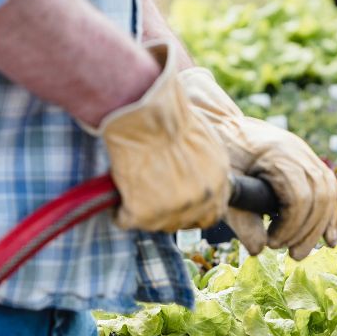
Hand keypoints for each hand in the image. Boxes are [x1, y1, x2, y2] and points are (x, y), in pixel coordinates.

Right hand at [96, 42, 229, 231]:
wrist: (143, 111)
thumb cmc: (167, 114)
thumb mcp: (202, 141)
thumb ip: (204, 167)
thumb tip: (195, 175)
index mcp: (219, 182)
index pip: (213, 213)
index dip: (196, 210)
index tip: (181, 204)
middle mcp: (201, 200)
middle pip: (187, 222)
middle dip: (171, 213)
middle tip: (153, 198)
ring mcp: (174, 210)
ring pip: (158, 224)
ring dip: (146, 211)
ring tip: (133, 191)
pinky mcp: (143, 213)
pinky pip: (126, 220)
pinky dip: (120, 211)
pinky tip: (117, 196)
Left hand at [180, 68, 336, 258]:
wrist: (223, 123)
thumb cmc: (221, 153)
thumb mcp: (226, 186)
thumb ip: (241, 219)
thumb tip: (259, 249)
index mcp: (277, 154)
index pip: (299, 198)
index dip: (290, 227)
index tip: (272, 243)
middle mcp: (298, 152)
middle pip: (320, 198)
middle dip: (308, 233)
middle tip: (291, 255)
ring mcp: (307, 154)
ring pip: (329, 194)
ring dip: (321, 228)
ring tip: (303, 251)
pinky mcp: (309, 161)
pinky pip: (330, 189)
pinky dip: (332, 215)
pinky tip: (330, 237)